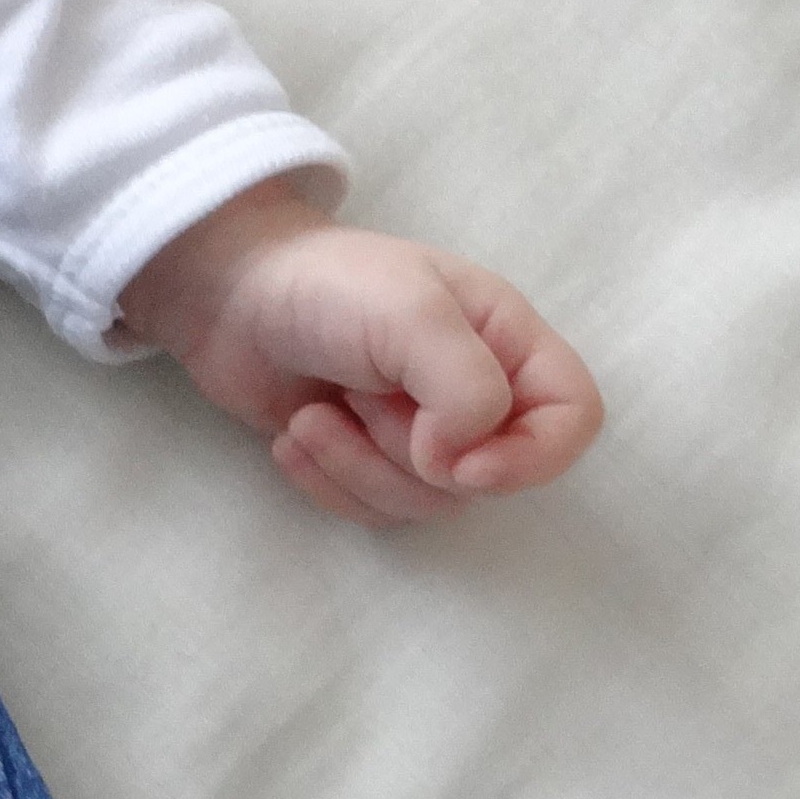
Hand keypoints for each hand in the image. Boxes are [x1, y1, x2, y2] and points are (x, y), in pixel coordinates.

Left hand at [115, 184, 602, 530]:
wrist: (226, 298)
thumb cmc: (327, 287)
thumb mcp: (408, 314)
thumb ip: (465, 384)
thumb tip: (464, 461)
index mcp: (507, 342)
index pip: (573, 418)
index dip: (533, 456)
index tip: (461, 464)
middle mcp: (477, 392)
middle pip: (489, 476)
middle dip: (409, 453)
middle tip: (358, 396)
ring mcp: (423, 432)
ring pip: (427, 502)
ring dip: (359, 466)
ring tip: (315, 414)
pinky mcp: (369, 461)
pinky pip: (376, 511)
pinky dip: (329, 482)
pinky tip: (295, 433)